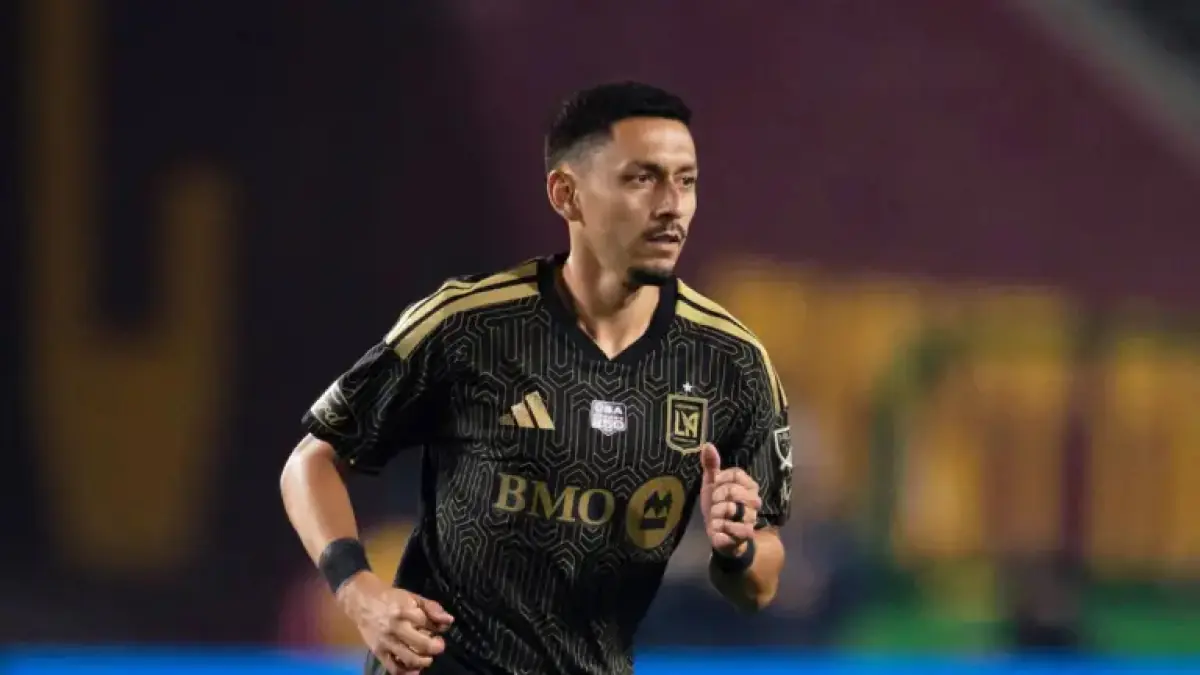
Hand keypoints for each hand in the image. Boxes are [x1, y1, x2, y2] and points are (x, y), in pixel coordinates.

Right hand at [336, 571, 454, 674]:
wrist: (361, 601)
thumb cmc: (390, 598)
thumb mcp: (413, 597)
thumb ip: (432, 608)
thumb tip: (449, 621)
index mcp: (405, 610)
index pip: (428, 623)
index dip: (438, 628)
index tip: (439, 629)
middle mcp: (395, 627)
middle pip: (422, 644)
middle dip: (436, 647)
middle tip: (438, 645)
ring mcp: (386, 641)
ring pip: (409, 659)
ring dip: (424, 661)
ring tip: (428, 657)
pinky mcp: (378, 651)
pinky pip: (393, 667)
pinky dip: (406, 672)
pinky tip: (415, 670)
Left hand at [699, 443, 760, 556]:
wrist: (720, 534)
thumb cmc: (717, 505)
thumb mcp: (711, 484)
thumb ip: (711, 465)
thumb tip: (707, 444)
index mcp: (749, 485)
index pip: (735, 474)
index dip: (721, 480)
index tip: (716, 486)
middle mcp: (754, 501)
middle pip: (731, 490)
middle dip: (717, 499)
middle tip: (716, 505)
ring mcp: (751, 518)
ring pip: (728, 510)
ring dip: (716, 515)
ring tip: (717, 519)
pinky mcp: (746, 534)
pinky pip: (727, 527)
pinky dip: (718, 529)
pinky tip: (719, 530)